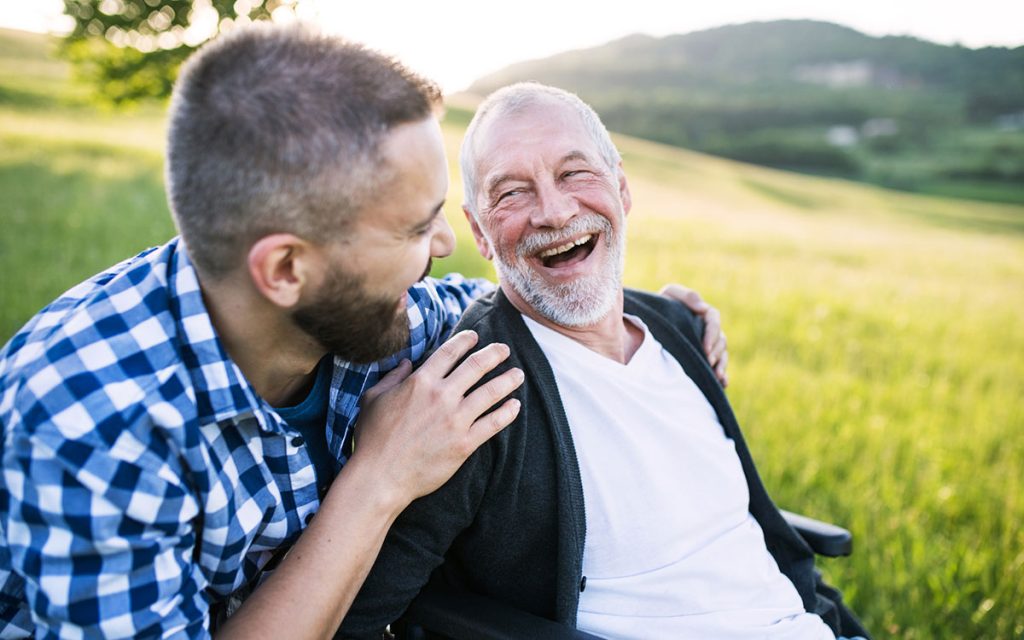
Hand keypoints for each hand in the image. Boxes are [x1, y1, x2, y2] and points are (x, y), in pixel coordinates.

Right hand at [351, 330, 523, 505]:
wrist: (380, 476)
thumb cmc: (372, 438)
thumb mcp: (373, 399)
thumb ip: (392, 377)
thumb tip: (406, 363)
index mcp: (420, 382)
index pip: (450, 352)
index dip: (465, 340)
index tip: (475, 336)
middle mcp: (441, 396)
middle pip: (477, 366)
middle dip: (495, 354)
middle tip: (505, 350)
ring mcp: (455, 420)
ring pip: (491, 392)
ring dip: (508, 380)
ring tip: (518, 374)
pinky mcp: (464, 444)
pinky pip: (493, 424)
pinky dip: (507, 413)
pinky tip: (515, 405)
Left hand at [659, 284, 728, 386]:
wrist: (648, 321)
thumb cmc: (661, 306)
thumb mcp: (670, 295)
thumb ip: (687, 296)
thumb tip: (703, 307)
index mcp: (702, 314)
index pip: (714, 320)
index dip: (712, 334)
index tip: (705, 347)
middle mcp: (708, 330)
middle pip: (720, 340)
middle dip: (716, 353)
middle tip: (708, 363)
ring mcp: (708, 346)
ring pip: (722, 355)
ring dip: (721, 365)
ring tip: (716, 376)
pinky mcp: (705, 359)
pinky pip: (719, 368)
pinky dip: (723, 376)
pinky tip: (722, 384)